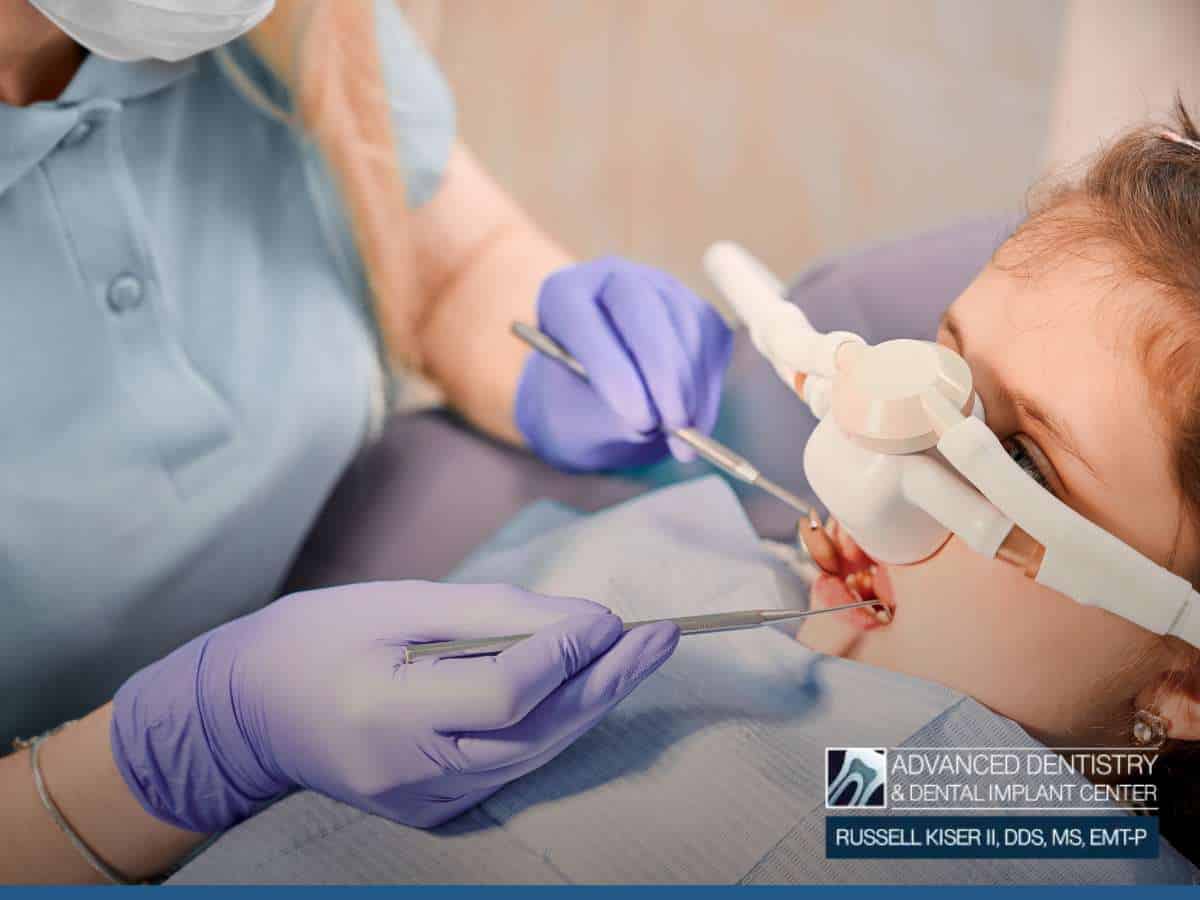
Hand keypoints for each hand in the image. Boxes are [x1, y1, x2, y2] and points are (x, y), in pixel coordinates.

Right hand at [110, 582, 677, 830]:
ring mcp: (422, 802)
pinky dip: (553, 727)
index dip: (566, 652)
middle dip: (606, 683)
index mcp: (388, 714)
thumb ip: (493, 613)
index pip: (507, 693)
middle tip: (662, 639)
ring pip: (534, 756)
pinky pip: (512, 767)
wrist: (249, 711)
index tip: (608, 615)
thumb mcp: (399, 603)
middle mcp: (410, 774)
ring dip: (591, 705)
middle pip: (537, 734)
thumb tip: (581, 619)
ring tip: (639, 657)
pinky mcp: (432, 809)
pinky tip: (586, 688)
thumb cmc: (318, 638)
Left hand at [516, 257, 732, 470]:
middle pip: (642, 307)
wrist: (602, 402)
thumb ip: (607, 417)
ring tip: (680, 436)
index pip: (583, 319)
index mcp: (562, 296)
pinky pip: (712, 341)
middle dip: (663, 372)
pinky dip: (707, 387)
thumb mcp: (576, 420)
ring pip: (686, 326)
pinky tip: (693, 420)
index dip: (612, 369)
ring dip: (690, 388)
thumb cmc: (577, 409)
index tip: (637, 419)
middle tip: (674, 426)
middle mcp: (610, 278)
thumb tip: (655, 421)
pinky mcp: (695, 308)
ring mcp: (659, 286)